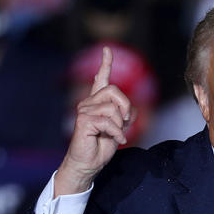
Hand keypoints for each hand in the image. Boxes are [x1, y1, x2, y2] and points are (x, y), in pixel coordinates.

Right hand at [56, 46, 135, 196]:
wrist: (89, 163)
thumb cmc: (102, 146)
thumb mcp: (120, 128)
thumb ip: (125, 115)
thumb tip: (130, 110)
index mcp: (97, 102)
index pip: (101, 79)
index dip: (105, 64)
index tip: (107, 50)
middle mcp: (88, 103)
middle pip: (114, 90)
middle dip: (126, 106)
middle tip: (126, 123)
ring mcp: (84, 110)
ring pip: (112, 108)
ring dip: (120, 125)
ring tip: (116, 134)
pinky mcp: (83, 121)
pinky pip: (108, 121)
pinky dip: (117, 132)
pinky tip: (117, 140)